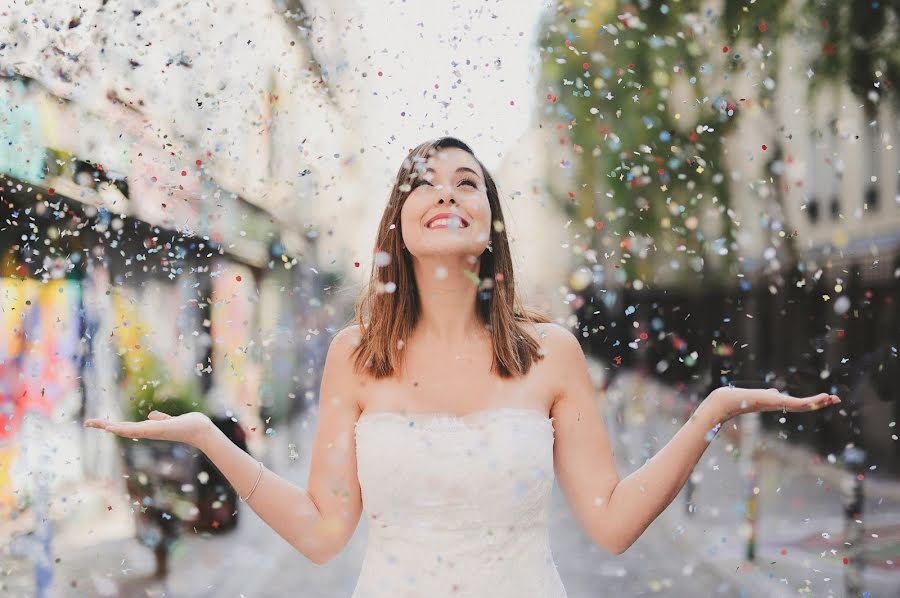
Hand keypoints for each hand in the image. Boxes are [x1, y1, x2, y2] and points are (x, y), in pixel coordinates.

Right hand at [84, 411, 213, 451]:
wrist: (200, 429)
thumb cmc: (186, 425)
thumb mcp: (170, 420)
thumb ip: (160, 418)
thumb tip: (151, 415)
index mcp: (148, 429)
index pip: (126, 427)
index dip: (111, 425)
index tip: (97, 423)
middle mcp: (147, 432)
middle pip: (121, 429)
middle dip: (104, 426)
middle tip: (87, 422)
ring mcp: (151, 432)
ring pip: (126, 430)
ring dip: (110, 426)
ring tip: (94, 423)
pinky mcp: (157, 430)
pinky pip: (138, 430)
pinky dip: (125, 429)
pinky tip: (114, 428)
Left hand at [710, 387, 840, 421]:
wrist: (732, 401)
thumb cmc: (744, 399)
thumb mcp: (762, 395)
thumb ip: (771, 395)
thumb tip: (775, 393)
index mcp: (781, 404)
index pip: (801, 404)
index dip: (814, 402)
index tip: (826, 398)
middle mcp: (782, 406)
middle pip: (806, 405)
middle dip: (821, 403)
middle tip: (836, 399)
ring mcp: (781, 405)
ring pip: (804, 405)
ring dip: (819, 402)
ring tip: (832, 398)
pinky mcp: (778, 402)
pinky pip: (798, 403)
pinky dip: (810, 401)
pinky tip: (820, 398)